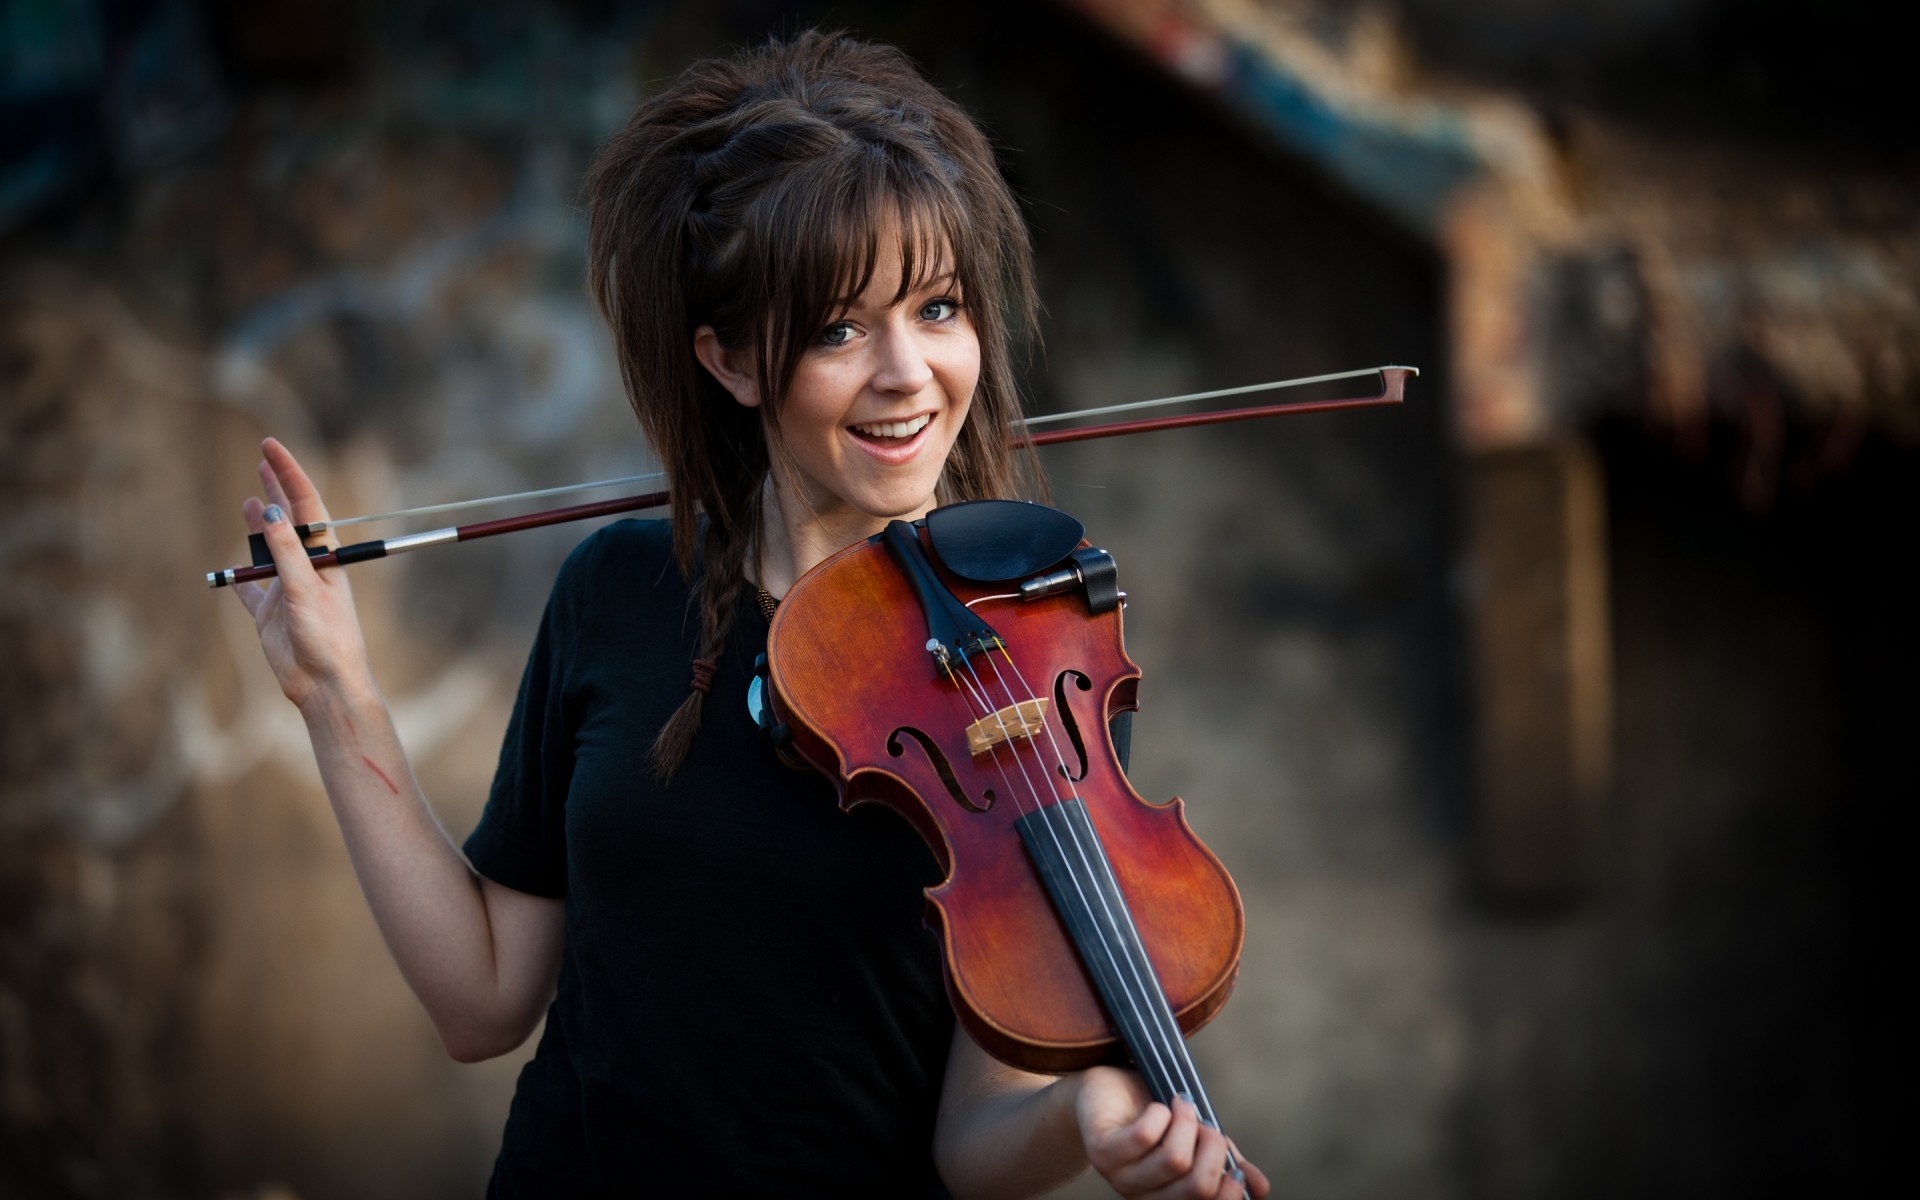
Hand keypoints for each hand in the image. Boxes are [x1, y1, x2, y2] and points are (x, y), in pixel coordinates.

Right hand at [231, 438, 375, 711]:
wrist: (325, 685)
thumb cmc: (327, 638)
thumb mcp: (307, 590)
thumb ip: (288, 551)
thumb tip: (272, 512)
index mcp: (324, 556)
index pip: (306, 504)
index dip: (289, 473)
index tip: (270, 445)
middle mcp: (307, 568)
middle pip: (289, 519)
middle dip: (278, 489)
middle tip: (264, 460)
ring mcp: (287, 590)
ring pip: (268, 550)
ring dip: (259, 527)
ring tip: (250, 502)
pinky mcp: (271, 615)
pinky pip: (251, 590)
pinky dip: (241, 578)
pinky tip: (232, 567)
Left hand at [1076, 1066, 1270, 1198]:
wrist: (1103, 1093)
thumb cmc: (1153, 1117)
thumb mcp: (1195, 1139)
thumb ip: (1225, 1162)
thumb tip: (1260, 1188)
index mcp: (1168, 1198)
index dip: (1228, 1192)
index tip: (1236, 1170)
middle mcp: (1144, 1196)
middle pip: (1196, 1185)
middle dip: (1213, 1148)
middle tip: (1206, 1124)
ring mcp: (1121, 1178)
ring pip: (1174, 1159)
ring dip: (1187, 1123)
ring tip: (1181, 1104)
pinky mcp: (1102, 1153)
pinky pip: (1145, 1136)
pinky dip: (1161, 1114)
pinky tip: (1159, 1106)